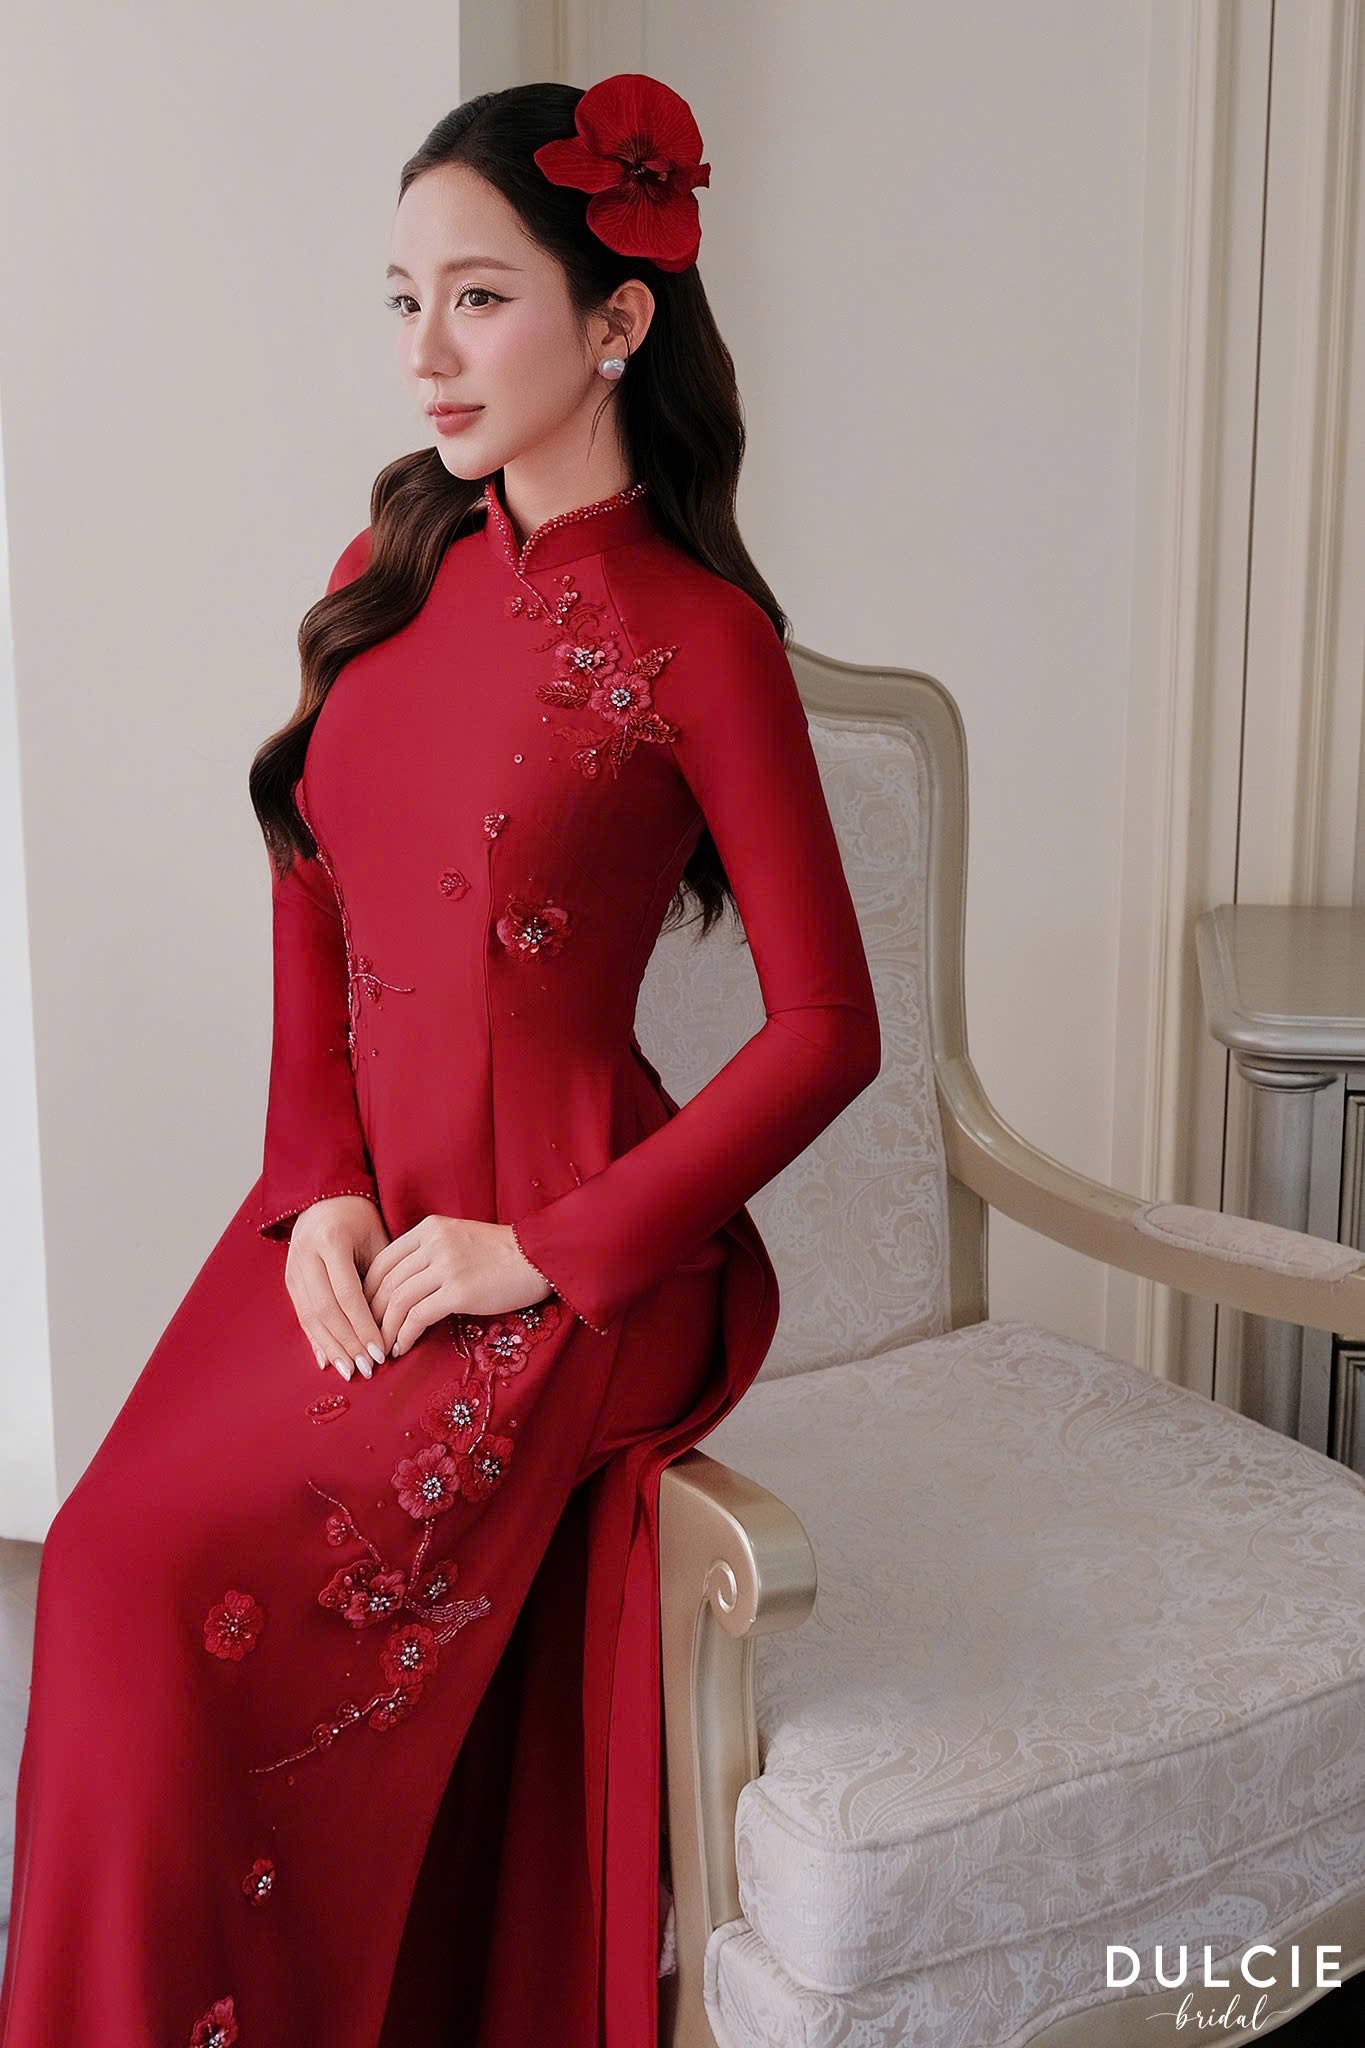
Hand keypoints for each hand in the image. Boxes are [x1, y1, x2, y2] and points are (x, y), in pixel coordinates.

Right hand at [285, 1195, 391, 1382]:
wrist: (325, 1198)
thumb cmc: (361, 1219)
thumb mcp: (377, 1239)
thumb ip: (381, 1277)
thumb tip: (391, 1324)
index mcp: (331, 1240)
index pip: (348, 1293)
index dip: (364, 1325)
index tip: (381, 1350)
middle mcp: (306, 1255)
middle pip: (326, 1310)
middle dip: (348, 1343)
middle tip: (367, 1368)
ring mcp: (292, 1268)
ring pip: (310, 1317)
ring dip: (331, 1348)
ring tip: (350, 1370)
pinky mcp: (288, 1279)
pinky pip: (301, 1315)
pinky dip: (316, 1340)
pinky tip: (328, 1360)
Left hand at [362, 1215, 551, 1356]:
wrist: (539, 1257)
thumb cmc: (501, 1254)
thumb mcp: (457, 1240)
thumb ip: (428, 1254)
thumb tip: (398, 1287)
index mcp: (428, 1229)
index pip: (383, 1261)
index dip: (367, 1291)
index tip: (364, 1314)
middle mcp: (433, 1243)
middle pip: (385, 1283)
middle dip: (370, 1315)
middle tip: (367, 1337)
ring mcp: (446, 1266)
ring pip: (398, 1301)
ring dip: (385, 1330)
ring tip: (382, 1349)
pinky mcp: (459, 1291)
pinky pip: (418, 1317)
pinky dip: (404, 1336)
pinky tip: (402, 1348)